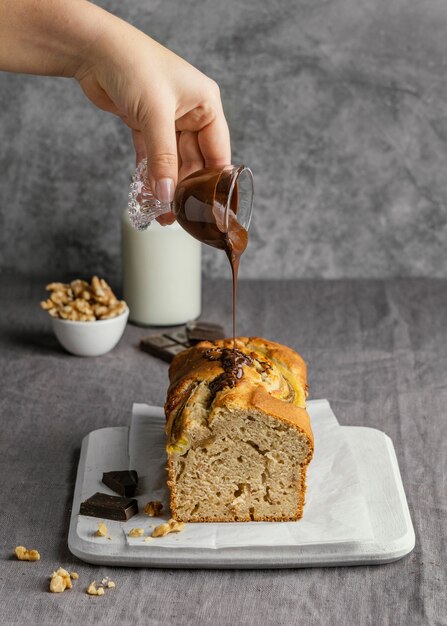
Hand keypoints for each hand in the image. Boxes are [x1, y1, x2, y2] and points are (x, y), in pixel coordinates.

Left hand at [75, 14, 230, 223]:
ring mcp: (168, 121)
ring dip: (166, 186)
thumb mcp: (155, 114)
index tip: (207, 209)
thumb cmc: (133, 65)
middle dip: (185, 189)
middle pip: (195, 162)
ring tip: (162, 212)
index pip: (218, 153)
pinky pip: (152, 158)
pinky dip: (149, 176)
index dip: (213, 183)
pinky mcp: (145, 125)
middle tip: (178, 215)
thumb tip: (168, 195)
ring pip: (172, 163)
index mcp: (206, 105)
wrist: (93, 49)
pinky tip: (147, 196)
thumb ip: (163, 158)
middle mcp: (191, 114)